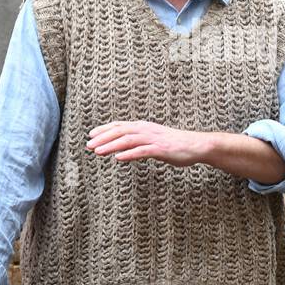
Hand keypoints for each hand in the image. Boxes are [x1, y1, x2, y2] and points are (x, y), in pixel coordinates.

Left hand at [87, 120, 207, 166]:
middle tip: (88, 145)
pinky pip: (142, 151)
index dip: (104, 129)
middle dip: (103, 138)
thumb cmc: (174, 144)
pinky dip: (129, 154)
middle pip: (120, 131)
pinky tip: (119, 159)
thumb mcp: (153, 140)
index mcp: (144, 127)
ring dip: (111, 146)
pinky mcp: (161, 150)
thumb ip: (138, 143)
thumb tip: (123, 149)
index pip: (120, 126)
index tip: (91, 135)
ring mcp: (153, 139)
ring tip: (98, 152)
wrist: (196, 145)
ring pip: (128, 140)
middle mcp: (146, 130)